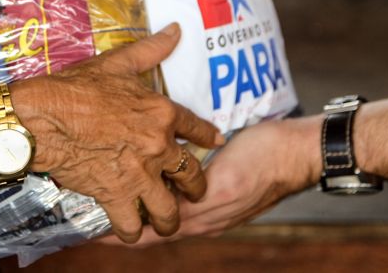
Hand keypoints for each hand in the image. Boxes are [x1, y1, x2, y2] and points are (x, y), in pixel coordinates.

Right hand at [13, 23, 224, 242]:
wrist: (42, 117)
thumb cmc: (76, 88)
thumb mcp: (116, 64)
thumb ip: (150, 50)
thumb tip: (174, 30)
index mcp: (162, 113)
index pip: (198, 128)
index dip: (209, 136)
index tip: (216, 142)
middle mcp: (158, 146)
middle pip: (192, 176)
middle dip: (195, 188)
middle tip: (191, 193)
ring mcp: (139, 174)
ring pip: (168, 210)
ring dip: (168, 219)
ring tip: (164, 220)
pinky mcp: (115, 195)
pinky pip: (133, 225)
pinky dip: (132, 231)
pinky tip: (130, 228)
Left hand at [98, 116, 321, 245]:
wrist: (296, 152)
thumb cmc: (264, 161)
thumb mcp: (226, 181)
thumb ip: (196, 198)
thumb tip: (160, 206)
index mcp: (201, 218)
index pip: (149, 234)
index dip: (119, 234)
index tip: (90, 231)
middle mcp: (202, 218)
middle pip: (151, 227)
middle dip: (123, 221)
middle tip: (91, 209)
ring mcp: (210, 208)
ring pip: (164, 212)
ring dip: (140, 206)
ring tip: (112, 193)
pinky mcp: (216, 192)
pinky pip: (181, 199)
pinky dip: (160, 194)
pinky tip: (149, 180)